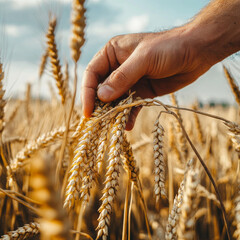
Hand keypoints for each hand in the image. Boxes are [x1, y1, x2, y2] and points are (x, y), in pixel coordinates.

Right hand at [82, 27, 211, 129]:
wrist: (196, 52)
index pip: (92, 74)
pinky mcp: (141, 92)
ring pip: (116, 100)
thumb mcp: (144, 59)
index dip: (88, 93)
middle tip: (99, 122)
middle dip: (100, 106)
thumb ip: (122, 77)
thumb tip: (101, 96)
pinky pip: (131, 106)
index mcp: (112, 53)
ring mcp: (130, 81)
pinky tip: (128, 126)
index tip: (88, 111)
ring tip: (114, 126)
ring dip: (114, 113)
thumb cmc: (169, 47)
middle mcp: (118, 67)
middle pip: (102, 89)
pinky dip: (129, 115)